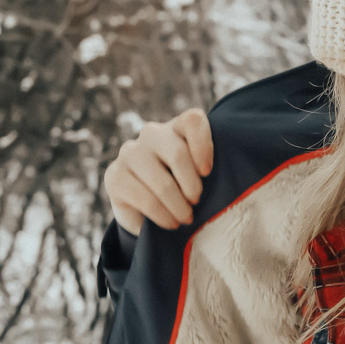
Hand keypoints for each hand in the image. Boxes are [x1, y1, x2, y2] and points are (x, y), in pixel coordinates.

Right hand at [103, 107, 212, 235]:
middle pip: (177, 153)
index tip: (207, 173)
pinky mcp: (115, 176)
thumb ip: (208, 171)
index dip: (203, 145)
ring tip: (186, 218)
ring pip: (161, 181)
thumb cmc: (184, 190)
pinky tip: (170, 223)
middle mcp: (152, 135)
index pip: (193, 121)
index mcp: (177, 128)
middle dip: (192, 185)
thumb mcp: (200, 177)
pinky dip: (162, 216)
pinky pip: (144, 199)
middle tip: (196, 202)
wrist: (148, 211)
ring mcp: (130, 153)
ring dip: (178, 206)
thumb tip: (230, 185)